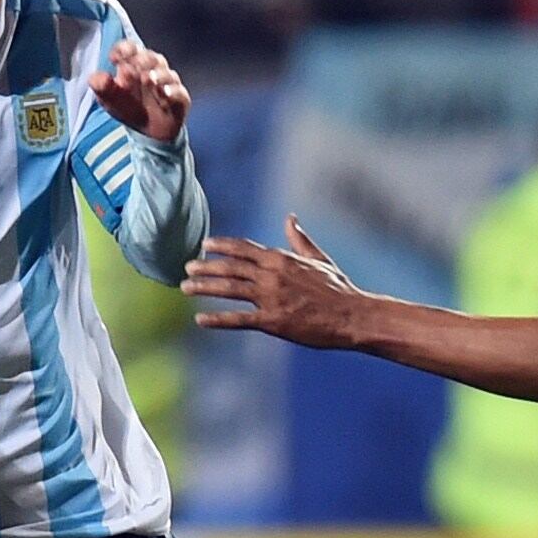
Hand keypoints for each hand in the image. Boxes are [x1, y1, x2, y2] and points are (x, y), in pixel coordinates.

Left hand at [87, 39, 190, 143]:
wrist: (148, 132)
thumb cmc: (128, 108)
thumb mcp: (108, 99)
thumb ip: (101, 87)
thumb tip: (97, 77)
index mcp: (133, 65)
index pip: (131, 49)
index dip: (124, 49)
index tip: (115, 57)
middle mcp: (152, 70)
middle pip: (151, 57)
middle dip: (143, 59)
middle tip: (135, 66)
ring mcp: (167, 84)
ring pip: (167, 72)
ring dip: (159, 74)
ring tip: (149, 79)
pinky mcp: (179, 99)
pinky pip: (180, 92)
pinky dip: (173, 92)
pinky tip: (164, 95)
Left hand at [181, 216, 365, 348]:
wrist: (353, 315)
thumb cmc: (338, 288)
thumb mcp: (319, 258)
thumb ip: (299, 239)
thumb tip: (290, 217)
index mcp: (281, 259)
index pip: (244, 248)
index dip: (222, 246)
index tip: (205, 245)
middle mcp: (272, 275)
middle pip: (231, 267)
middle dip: (206, 266)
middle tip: (187, 267)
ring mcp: (271, 297)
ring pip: (230, 289)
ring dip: (205, 287)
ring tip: (185, 287)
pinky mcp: (273, 321)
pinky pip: (239, 319)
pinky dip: (218, 319)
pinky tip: (200, 320)